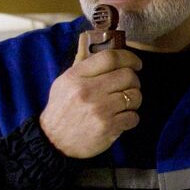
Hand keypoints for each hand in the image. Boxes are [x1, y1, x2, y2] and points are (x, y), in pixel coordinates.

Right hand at [39, 34, 142, 158]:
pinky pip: (134, 117)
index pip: (110, 57)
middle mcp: (88, 91)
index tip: (136, 63)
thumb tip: (104, 48)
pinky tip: (120, 119)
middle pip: (128, 75)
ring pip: (135, 96)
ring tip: (123, 104)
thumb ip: (85, 67)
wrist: (54, 141)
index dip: (129, 57)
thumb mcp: (64, 83)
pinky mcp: (108, 127)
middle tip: (128, 87)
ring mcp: (99, 110)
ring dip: (133, 100)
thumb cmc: (62, 109)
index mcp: (76, 76)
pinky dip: (130, 118)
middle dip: (133, 81)